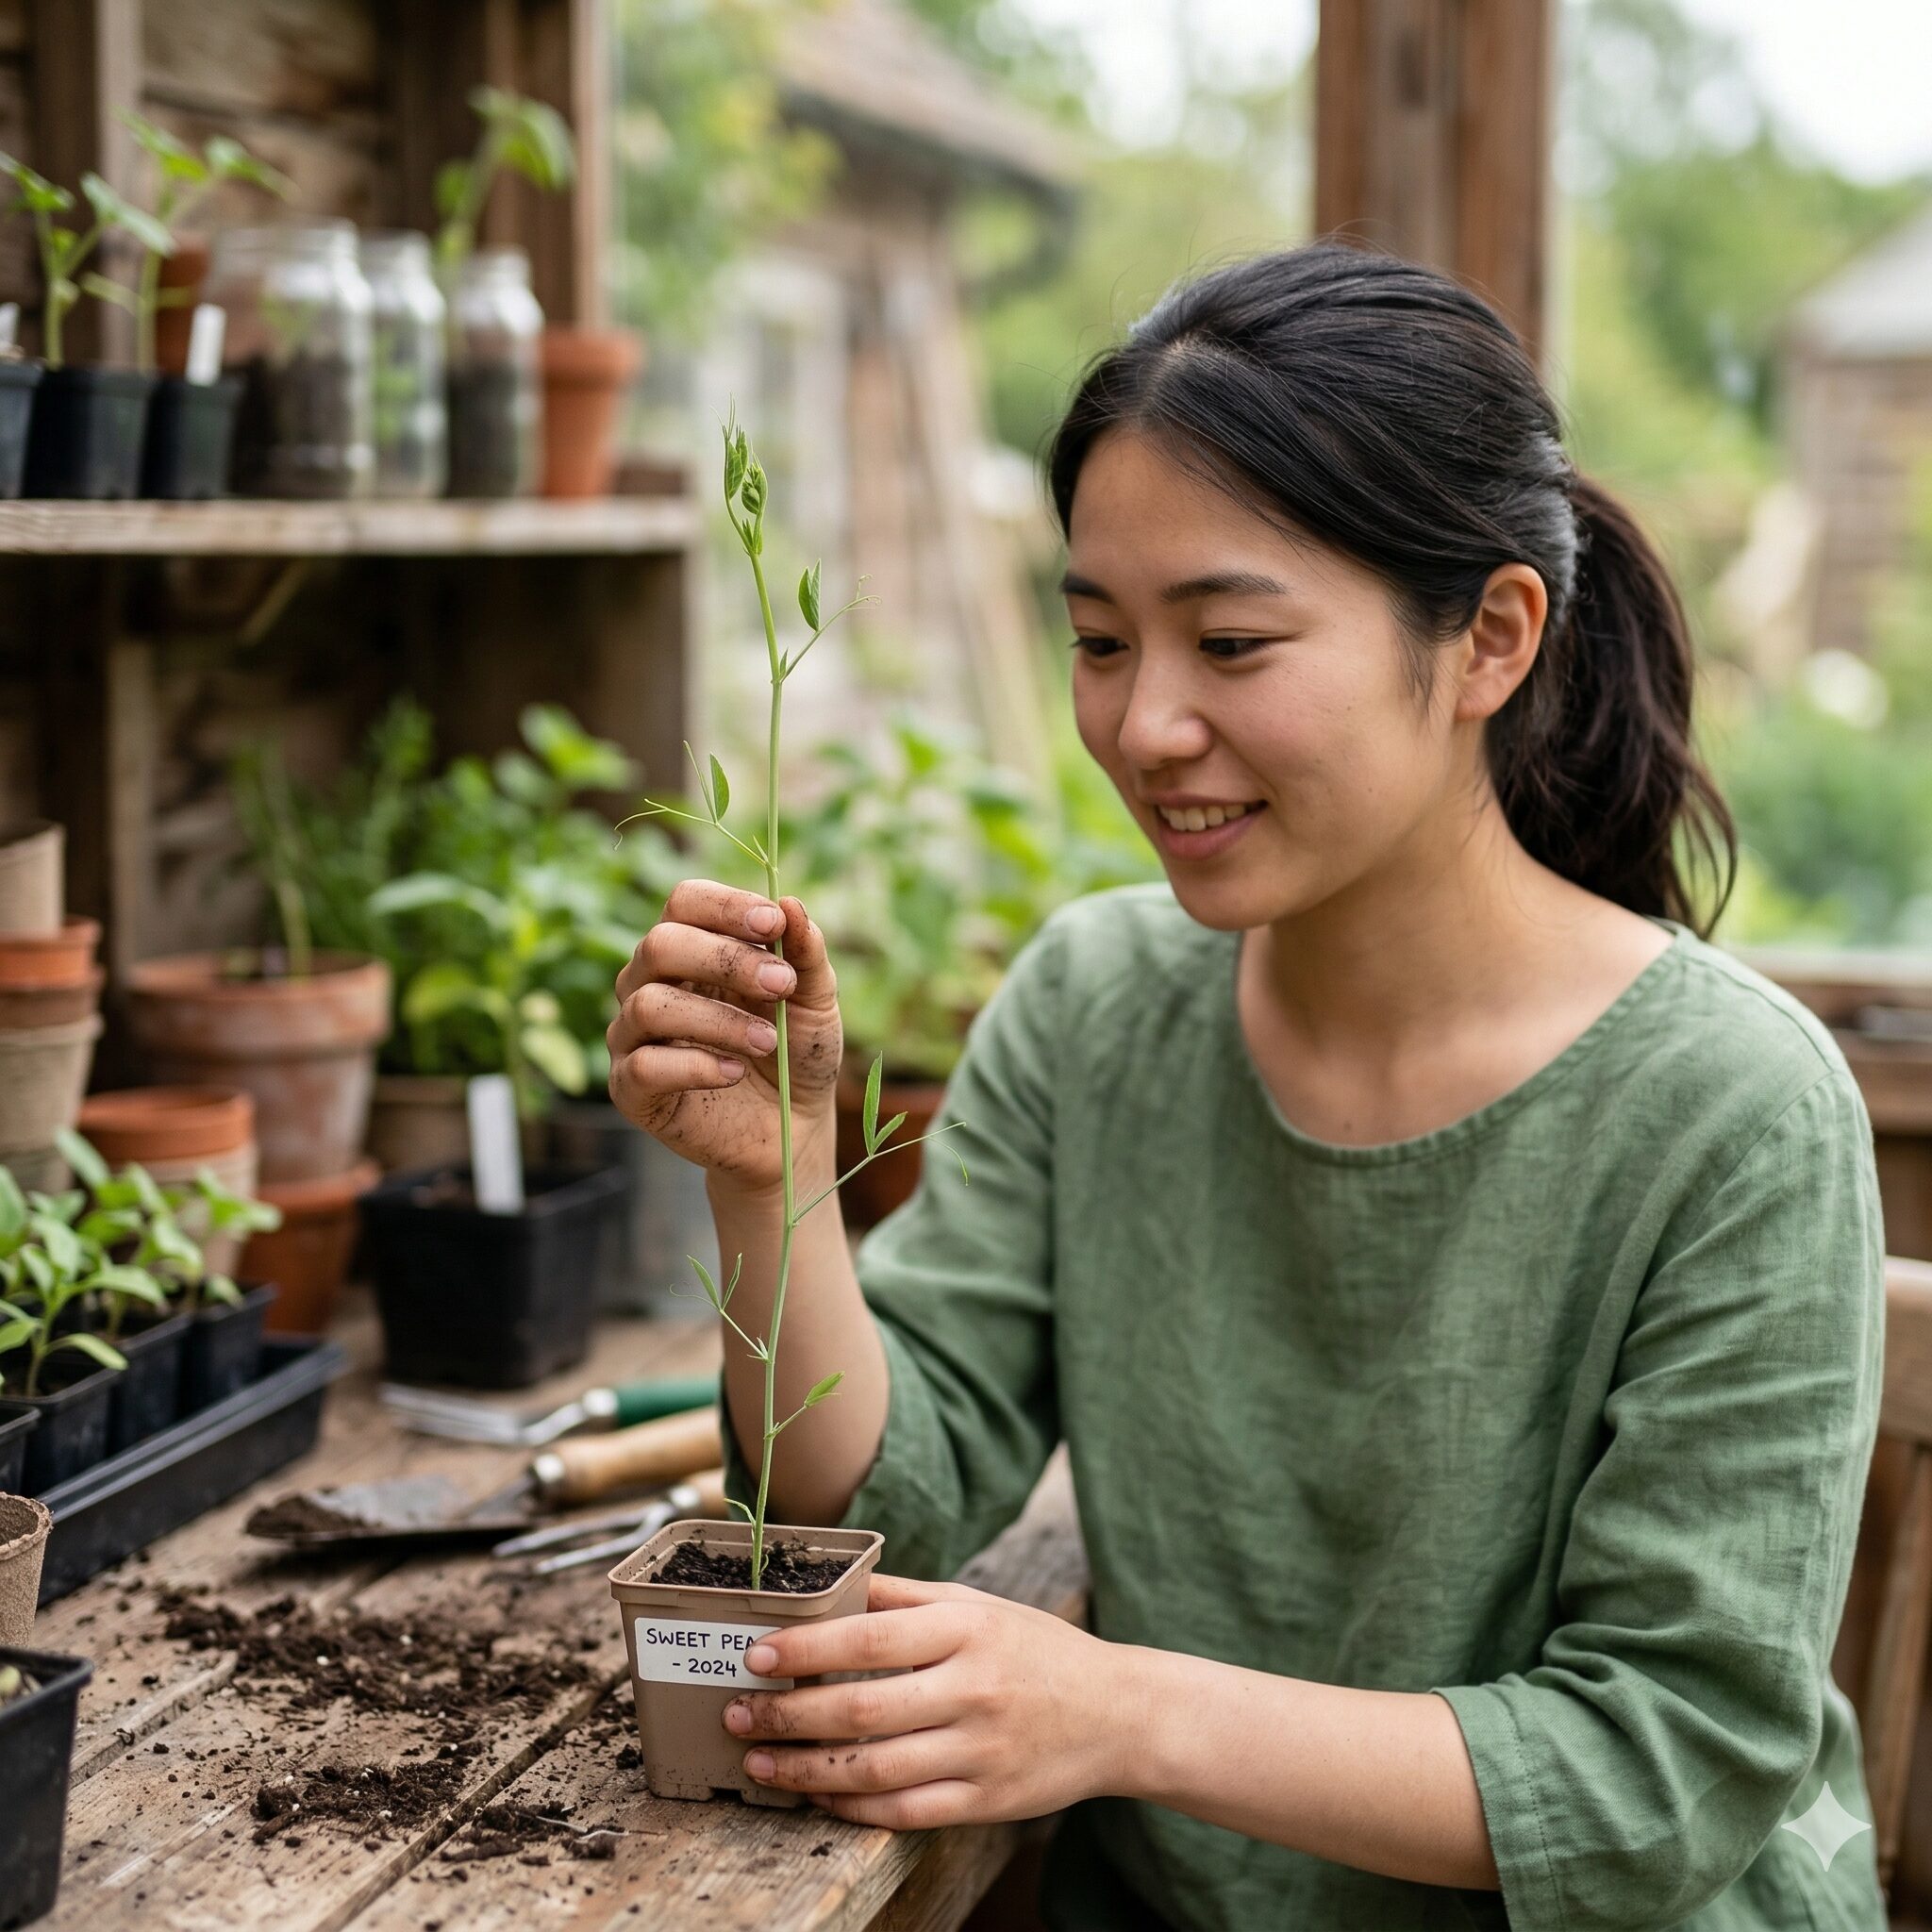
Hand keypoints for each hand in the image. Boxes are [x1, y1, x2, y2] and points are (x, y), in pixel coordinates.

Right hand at [607, 881, 841, 1199]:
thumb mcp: (815, 1001)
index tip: (773, 924)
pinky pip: (643, 1066)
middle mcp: (651, 983)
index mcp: (692, 950)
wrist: (793, 1130)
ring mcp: (634, 1036)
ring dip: (718, 1019)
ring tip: (767, 1041)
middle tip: (781, 986)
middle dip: (726, 960)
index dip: (724, 906)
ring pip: (650, 1005)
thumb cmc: (797, 1053)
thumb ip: (806, 954)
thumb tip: (790, 904)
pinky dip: (696, 1066)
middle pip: (660, 945)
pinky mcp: (630, 1089)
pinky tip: (736, 1073)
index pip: (684, 902)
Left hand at [719, 1573, 1130, 1827]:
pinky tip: (816, 1793)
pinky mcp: (986, 1802)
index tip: (756, 1656)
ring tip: (760, 1760)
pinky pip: (903, 1813)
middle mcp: (973, 1689)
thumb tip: (833, 1585)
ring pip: (874, 1771)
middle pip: (861, 1710)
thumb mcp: (978, 1605)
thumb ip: (906, 1598)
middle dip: (787, 1715)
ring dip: (804, 1769)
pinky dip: (850, 1808)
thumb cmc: (1035, 1650)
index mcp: (967, 1629)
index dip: (806, 1649)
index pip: (869, 1638)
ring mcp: (980, 1751)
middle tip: (737, 1713)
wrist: (1118, 1714)